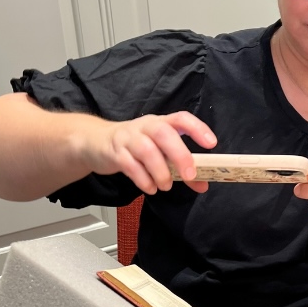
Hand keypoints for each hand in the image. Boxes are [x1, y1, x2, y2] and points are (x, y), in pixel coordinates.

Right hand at [82, 111, 216, 193]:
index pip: (181, 118)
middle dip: (180, 155)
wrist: (96, 142)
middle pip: (164, 133)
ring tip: (166, 186)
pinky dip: (143, 180)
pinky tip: (150, 188)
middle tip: (189, 175)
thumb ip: (181, 167)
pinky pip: (130, 165)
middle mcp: (145, 127)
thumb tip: (203, 184)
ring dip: (160, 171)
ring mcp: (128, 138)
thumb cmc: (135, 146)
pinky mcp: (115, 153)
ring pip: (147, 150)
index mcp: (161, 123)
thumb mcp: (159, 151)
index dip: (197, 129)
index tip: (211, 144)